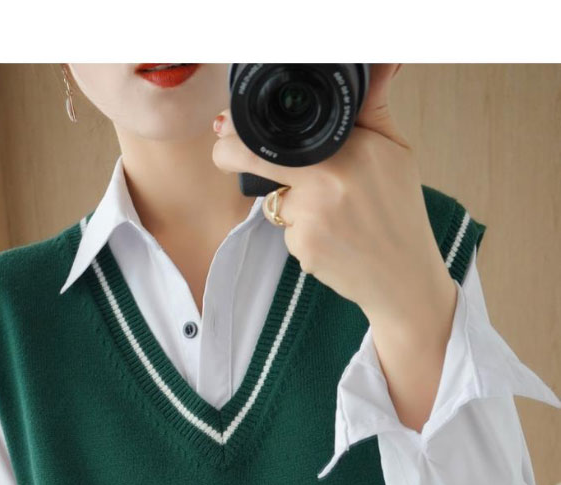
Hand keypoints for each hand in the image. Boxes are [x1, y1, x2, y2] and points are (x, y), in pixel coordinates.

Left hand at [211, 65, 452, 330]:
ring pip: (277, 198)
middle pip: (251, 157)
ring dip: (293, 204)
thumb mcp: (396, 152)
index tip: (228, 126)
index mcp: (350, 148)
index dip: (245, 128)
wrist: (403, 277)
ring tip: (335, 216)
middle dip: (229, 152)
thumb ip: (372, 108)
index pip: (283, 129)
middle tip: (224, 147)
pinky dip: (302, 233)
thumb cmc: (399, 213)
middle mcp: (326, 179)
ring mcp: (310, 216)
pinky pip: (287, 230)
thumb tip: (380, 64)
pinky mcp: (301, 247)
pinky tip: (332, 239)